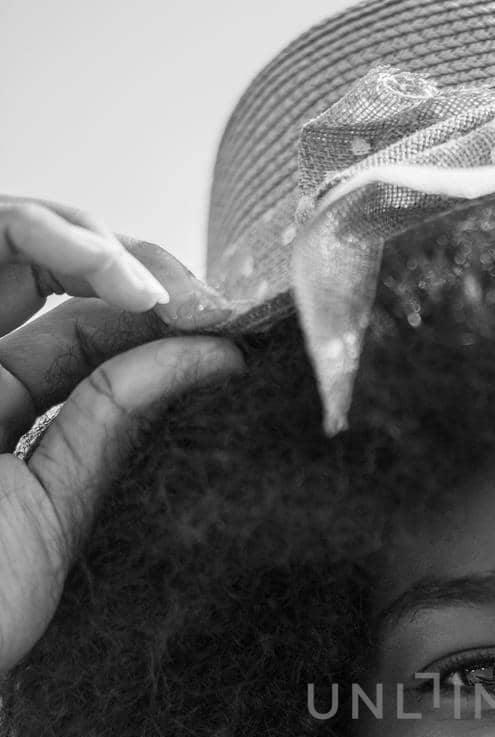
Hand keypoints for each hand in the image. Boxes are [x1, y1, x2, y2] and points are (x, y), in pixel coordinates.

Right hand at [0, 196, 245, 675]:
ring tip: (175, 295)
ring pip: (20, 234)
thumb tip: (212, 354)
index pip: (90, 330)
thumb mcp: (61, 502)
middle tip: (212, 305)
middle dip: (143, 266)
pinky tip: (130, 285)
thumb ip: (113, 419)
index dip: (161, 316)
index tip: (231, 335)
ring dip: (105, 243)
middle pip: (58, 269)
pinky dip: (54, 237)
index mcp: (5, 408)